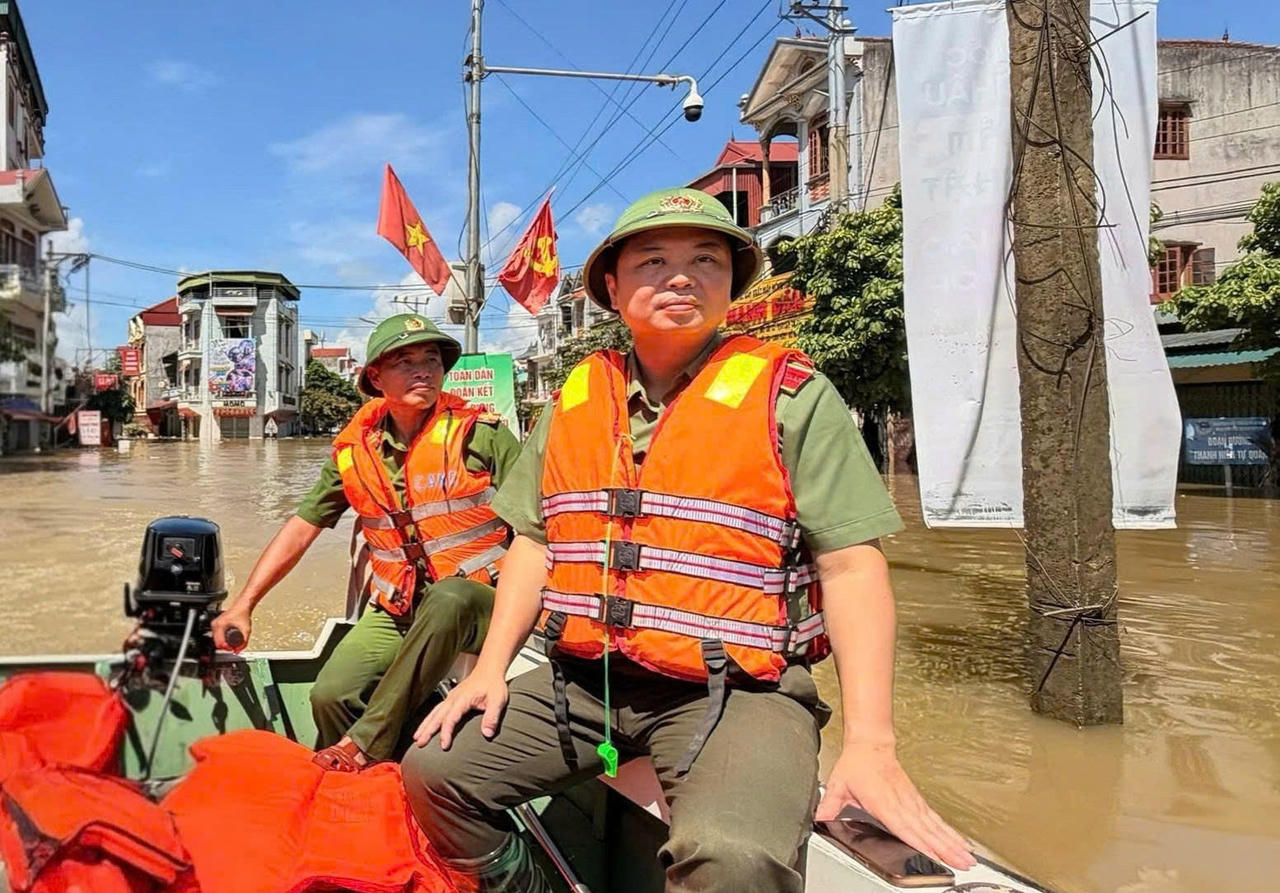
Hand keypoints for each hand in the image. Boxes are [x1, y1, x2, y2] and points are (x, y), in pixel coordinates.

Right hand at [211, 603, 252, 652]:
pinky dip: (221, 639)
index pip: (219, 643)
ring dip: (223, 643)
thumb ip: (244, 642)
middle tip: (233, 647)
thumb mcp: (246, 630)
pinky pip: (216, 636)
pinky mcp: (216, 624)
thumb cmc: (243, 614)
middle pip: (216, 642)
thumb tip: (238, 651)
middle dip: (225, 646)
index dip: (226, 648)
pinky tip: (226, 640)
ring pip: (215, 639)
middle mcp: (215, 624)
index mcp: (220, 625)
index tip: (232, 648)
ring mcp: (214, 624)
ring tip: (230, 644)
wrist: (242, 606)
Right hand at [413, 669, 507, 749]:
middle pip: (437, 716)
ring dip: (425, 725)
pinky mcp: (451, 698)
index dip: (446, 732)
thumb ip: (492, 717)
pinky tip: (426, 725)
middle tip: (420, 743)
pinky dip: (429, 718)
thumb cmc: (493, 684)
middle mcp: (453, 698)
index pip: (451, 718)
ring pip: (434, 712)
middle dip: (427, 730)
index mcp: (463, 699)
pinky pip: (437, 709)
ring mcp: (451, 697)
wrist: (489, 669)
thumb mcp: (498, 700)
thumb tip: (487, 734)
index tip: (444, 746)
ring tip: (416, 737)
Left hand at [816, 739, 974, 870]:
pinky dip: (949, 832)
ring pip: (935, 826)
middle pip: (927, 830)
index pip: (904, 826)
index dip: (920, 842)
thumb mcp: (838, 784)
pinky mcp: (916, 800)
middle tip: (963, 864)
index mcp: (884, 802)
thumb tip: (818, 818)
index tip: (935, 855)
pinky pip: (935, 819)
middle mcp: (902, 803)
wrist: (870, 743)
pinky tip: (959, 842)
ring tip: (967, 858)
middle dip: (946, 848)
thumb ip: (829, 804)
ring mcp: (912, 802)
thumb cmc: (856, 764)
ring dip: (952, 843)